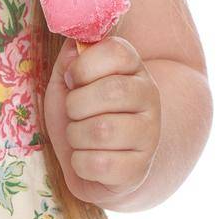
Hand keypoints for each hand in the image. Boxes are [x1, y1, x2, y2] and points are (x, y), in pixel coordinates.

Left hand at [43, 35, 161, 207]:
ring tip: (80, 137)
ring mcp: (150, 134)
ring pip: (103, 130)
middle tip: (73, 113)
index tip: (73, 80)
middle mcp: (150, 97)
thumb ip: (70, 59)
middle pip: (112, 91)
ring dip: (76, 136)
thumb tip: (74, 48)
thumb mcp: (67, 82)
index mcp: (133, 67)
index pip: (116, 51)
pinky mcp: (139, 169)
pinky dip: (80, 163)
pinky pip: (100, 163)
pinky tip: (87, 159)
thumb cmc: (80, 115)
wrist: (90, 164)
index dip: (83, 66)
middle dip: (76, 104)